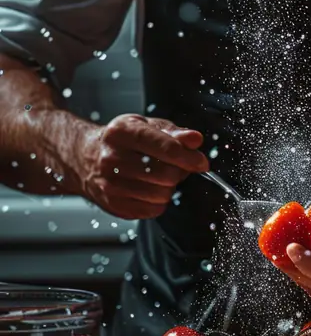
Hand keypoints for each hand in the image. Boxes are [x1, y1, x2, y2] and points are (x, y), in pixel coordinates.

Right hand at [78, 113, 207, 219]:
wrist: (85, 158)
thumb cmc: (121, 139)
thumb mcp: (145, 126)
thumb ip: (173, 133)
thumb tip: (195, 140)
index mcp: (122, 132)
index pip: (165, 148)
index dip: (189, 157)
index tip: (201, 162)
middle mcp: (112, 158)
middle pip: (166, 174)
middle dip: (179, 172)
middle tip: (176, 166)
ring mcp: (110, 184)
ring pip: (161, 194)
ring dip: (169, 187)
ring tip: (160, 176)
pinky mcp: (113, 204)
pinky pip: (153, 209)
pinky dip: (159, 201)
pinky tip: (149, 188)